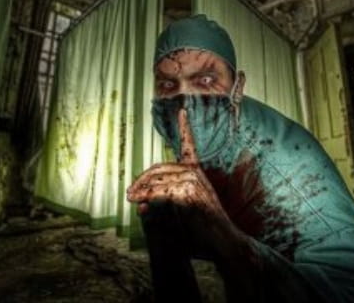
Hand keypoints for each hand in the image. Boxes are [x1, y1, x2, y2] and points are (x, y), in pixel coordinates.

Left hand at [126, 108, 229, 223]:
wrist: (223, 243)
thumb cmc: (203, 229)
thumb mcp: (180, 213)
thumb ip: (161, 205)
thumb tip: (141, 205)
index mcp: (196, 171)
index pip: (189, 145)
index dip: (185, 127)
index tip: (182, 111)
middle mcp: (196, 172)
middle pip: (160, 168)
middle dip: (142, 179)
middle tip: (130, 192)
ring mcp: (194, 181)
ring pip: (158, 181)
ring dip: (141, 190)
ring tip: (131, 199)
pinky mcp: (190, 193)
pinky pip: (162, 192)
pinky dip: (148, 197)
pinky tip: (140, 203)